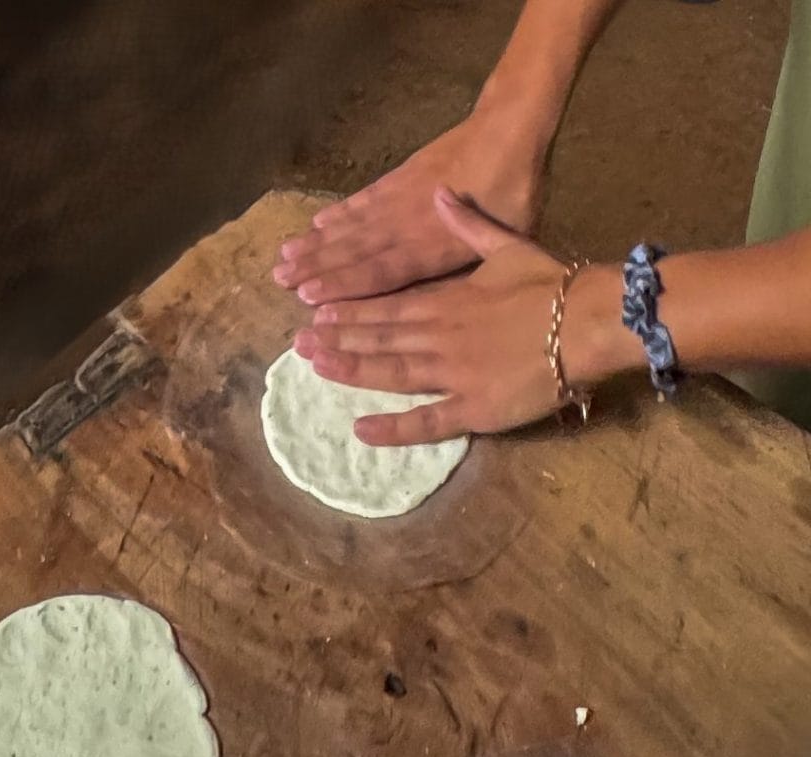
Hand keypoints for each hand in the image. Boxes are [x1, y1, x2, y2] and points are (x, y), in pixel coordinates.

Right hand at [273, 103, 546, 304]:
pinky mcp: (397, 181)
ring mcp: (398, 201)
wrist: (508, 129)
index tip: (310, 295)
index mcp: (433, 248)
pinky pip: (361, 201)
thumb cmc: (515, 193)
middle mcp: (406, 226)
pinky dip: (338, 213)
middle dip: (317, 267)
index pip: (381, 271)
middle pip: (355, 250)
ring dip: (317, 243)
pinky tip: (316, 223)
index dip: (344, 284)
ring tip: (285, 257)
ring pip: (351, 227)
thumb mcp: (509, 237)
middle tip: (280, 281)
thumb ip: (472, 264)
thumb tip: (458, 294)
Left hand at [292, 187, 626, 443]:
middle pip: (381, 336)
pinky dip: (393, 428)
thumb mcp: (509, 243)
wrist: (590, 319)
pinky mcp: (473, 408)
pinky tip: (361, 430)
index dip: (350, 309)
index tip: (316, 311)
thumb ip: (468, 224)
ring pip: (391, 371)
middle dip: (338, 338)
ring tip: (315, 368)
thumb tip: (440, 193)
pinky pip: (427, 421)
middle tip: (298, 343)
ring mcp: (453, 373)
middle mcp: (440, 335)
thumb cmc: (553, 283)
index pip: (388, 304)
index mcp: (448, 299)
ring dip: (352, 369)